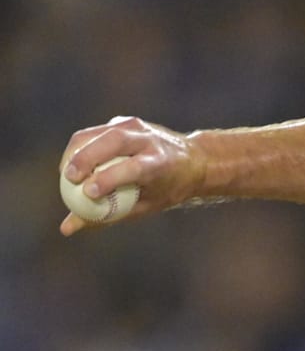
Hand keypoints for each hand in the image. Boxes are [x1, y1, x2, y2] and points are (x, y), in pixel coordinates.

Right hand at [59, 116, 205, 234]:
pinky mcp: (124, 122)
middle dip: (87, 158)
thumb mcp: (144, 206)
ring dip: (77, 151)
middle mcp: (150, 140)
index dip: (110, 178)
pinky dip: (80, 147)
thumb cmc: (166, 189)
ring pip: (100, 133)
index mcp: (161, 163)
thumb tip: (66, 228)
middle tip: (69, 178)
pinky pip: (96, 132)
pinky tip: (73, 164)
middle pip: (114, 141)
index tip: (88, 192)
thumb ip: (106, 216)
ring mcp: (137, 127)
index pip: (134, 167)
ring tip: (65, 173)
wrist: (193, 159)